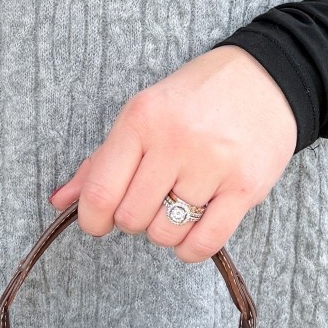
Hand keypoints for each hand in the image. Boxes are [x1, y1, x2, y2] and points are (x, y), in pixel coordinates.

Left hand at [48, 46, 298, 264]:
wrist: (267, 78)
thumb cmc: (197, 98)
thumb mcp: (142, 115)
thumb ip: (101, 161)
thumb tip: (60, 201)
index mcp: (141, 120)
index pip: (100, 192)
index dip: (92, 219)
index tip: (100, 220)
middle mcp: (175, 141)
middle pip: (131, 217)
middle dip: (132, 221)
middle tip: (147, 204)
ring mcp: (213, 165)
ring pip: (165, 233)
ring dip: (164, 232)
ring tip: (175, 208)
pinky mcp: (245, 187)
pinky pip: (205, 242)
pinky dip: (189, 249)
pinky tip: (191, 233)